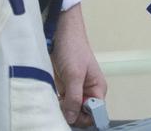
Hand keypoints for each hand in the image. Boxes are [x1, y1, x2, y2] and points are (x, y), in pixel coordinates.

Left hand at [52, 3, 106, 126]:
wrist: (60, 33)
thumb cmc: (73, 48)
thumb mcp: (74, 74)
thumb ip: (74, 97)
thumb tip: (72, 118)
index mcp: (97, 88)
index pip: (96, 113)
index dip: (85, 117)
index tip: (72, 116)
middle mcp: (88, 91)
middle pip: (83, 115)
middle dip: (72, 115)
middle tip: (61, 109)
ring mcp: (76, 90)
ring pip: (71, 111)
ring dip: (63, 111)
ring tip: (56, 104)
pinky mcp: (65, 88)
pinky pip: (63, 104)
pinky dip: (58, 106)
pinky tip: (52, 101)